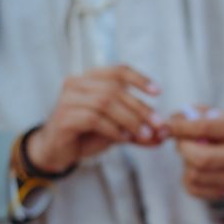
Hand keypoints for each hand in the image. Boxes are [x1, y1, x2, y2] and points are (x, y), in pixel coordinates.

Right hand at [27, 65, 166, 172]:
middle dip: (140, 107)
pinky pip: (93, 118)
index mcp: (91, 79)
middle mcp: (77, 84)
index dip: (139, 79)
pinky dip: (113, 128)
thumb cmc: (87, 135)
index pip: (118, 71)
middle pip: (115, 89)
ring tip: (143, 134)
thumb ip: (139, 129)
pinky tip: (124, 138)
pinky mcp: (64, 117)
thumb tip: (165, 133)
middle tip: (157, 124)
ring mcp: (68, 99)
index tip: (158, 92)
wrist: (57, 152)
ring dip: (129, 119)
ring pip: (105, 102)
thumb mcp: (118, 129)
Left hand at [169, 107, 223, 200]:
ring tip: (191, 153)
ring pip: (195, 175)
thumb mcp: (208, 114)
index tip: (167, 125)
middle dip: (183, 149)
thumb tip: (164, 127)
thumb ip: (186, 116)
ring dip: (185, 163)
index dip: (181, 127)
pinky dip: (186, 177)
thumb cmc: (219, 129)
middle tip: (181, 142)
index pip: (204, 128)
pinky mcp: (222, 192)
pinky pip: (192, 188)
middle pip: (201, 158)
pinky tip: (194, 167)